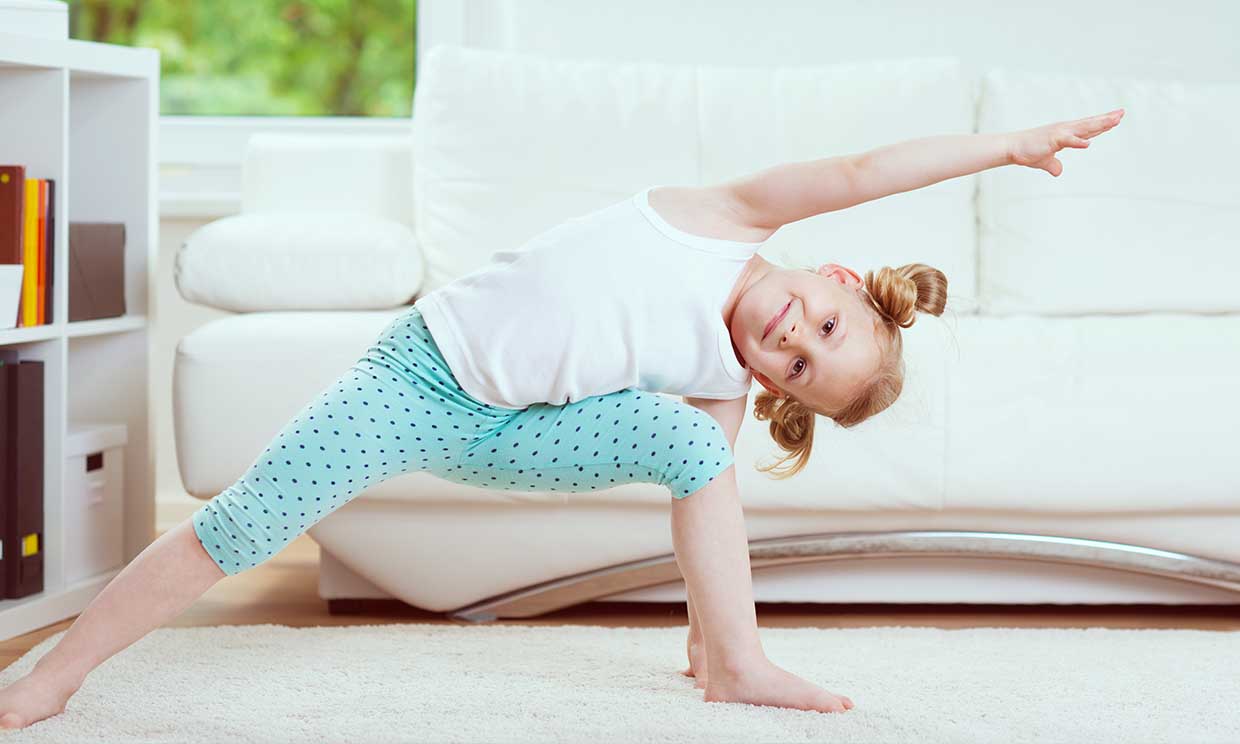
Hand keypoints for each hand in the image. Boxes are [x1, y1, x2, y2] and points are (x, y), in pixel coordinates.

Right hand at [1007, 108, 1124, 175]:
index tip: (1116, 117)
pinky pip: (1068, 141)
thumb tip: (1058, 172)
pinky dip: (1078, 142)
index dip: (1102, 123)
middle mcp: (1065, 129)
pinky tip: (1087, 144)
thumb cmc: (1027, 152)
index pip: (1088, 128)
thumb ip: (1054, 165)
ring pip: (1084, 128)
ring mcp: (1060, 133)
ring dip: (1099, 124)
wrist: (1012, 149)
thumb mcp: (1045, 161)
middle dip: (1106, 119)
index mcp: (1065, 133)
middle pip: (1090, 124)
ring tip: (1114, 120)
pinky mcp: (1053, 140)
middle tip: (1121, 113)